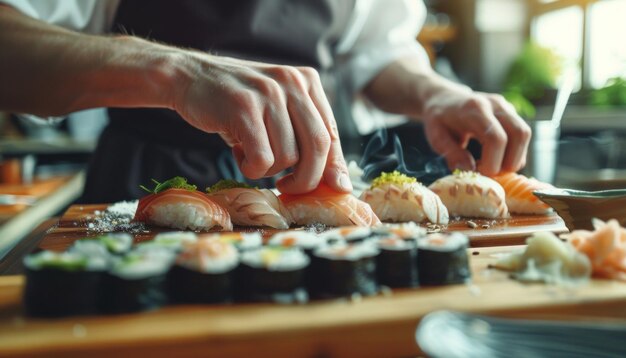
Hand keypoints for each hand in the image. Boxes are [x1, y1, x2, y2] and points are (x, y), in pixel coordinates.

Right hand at [171, 53, 351, 193]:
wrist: (188, 77)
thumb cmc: (237, 105)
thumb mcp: (277, 112)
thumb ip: (305, 138)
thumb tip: (339, 184)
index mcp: (307, 81)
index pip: (332, 132)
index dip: (335, 166)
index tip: (336, 189)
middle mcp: (292, 82)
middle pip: (318, 146)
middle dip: (307, 178)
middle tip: (288, 186)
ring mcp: (268, 93)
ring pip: (289, 156)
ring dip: (269, 170)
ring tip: (250, 154)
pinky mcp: (244, 107)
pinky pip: (262, 158)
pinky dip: (252, 169)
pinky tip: (239, 154)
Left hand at [421, 86, 530, 174]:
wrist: (444, 98)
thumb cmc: (439, 119)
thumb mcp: (437, 137)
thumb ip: (452, 153)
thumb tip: (470, 170)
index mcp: (474, 109)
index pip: (496, 138)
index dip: (492, 162)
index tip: (479, 173)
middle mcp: (495, 104)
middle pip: (519, 134)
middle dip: (509, 162)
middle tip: (489, 173)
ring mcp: (506, 106)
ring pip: (524, 135)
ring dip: (514, 158)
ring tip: (492, 166)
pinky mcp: (511, 112)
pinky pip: (521, 136)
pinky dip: (513, 152)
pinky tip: (495, 158)